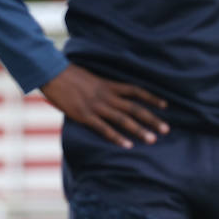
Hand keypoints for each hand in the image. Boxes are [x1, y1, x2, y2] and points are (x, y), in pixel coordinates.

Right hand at [40, 64, 168, 148]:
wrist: (52, 73)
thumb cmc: (69, 75)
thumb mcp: (91, 78)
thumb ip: (102, 87)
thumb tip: (111, 94)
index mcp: (109, 84)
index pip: (136, 91)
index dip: (151, 98)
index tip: (166, 106)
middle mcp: (106, 95)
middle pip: (134, 108)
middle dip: (152, 119)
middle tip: (166, 129)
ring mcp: (96, 106)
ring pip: (123, 119)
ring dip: (139, 130)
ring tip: (152, 140)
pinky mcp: (84, 115)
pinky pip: (103, 128)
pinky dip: (116, 137)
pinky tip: (127, 145)